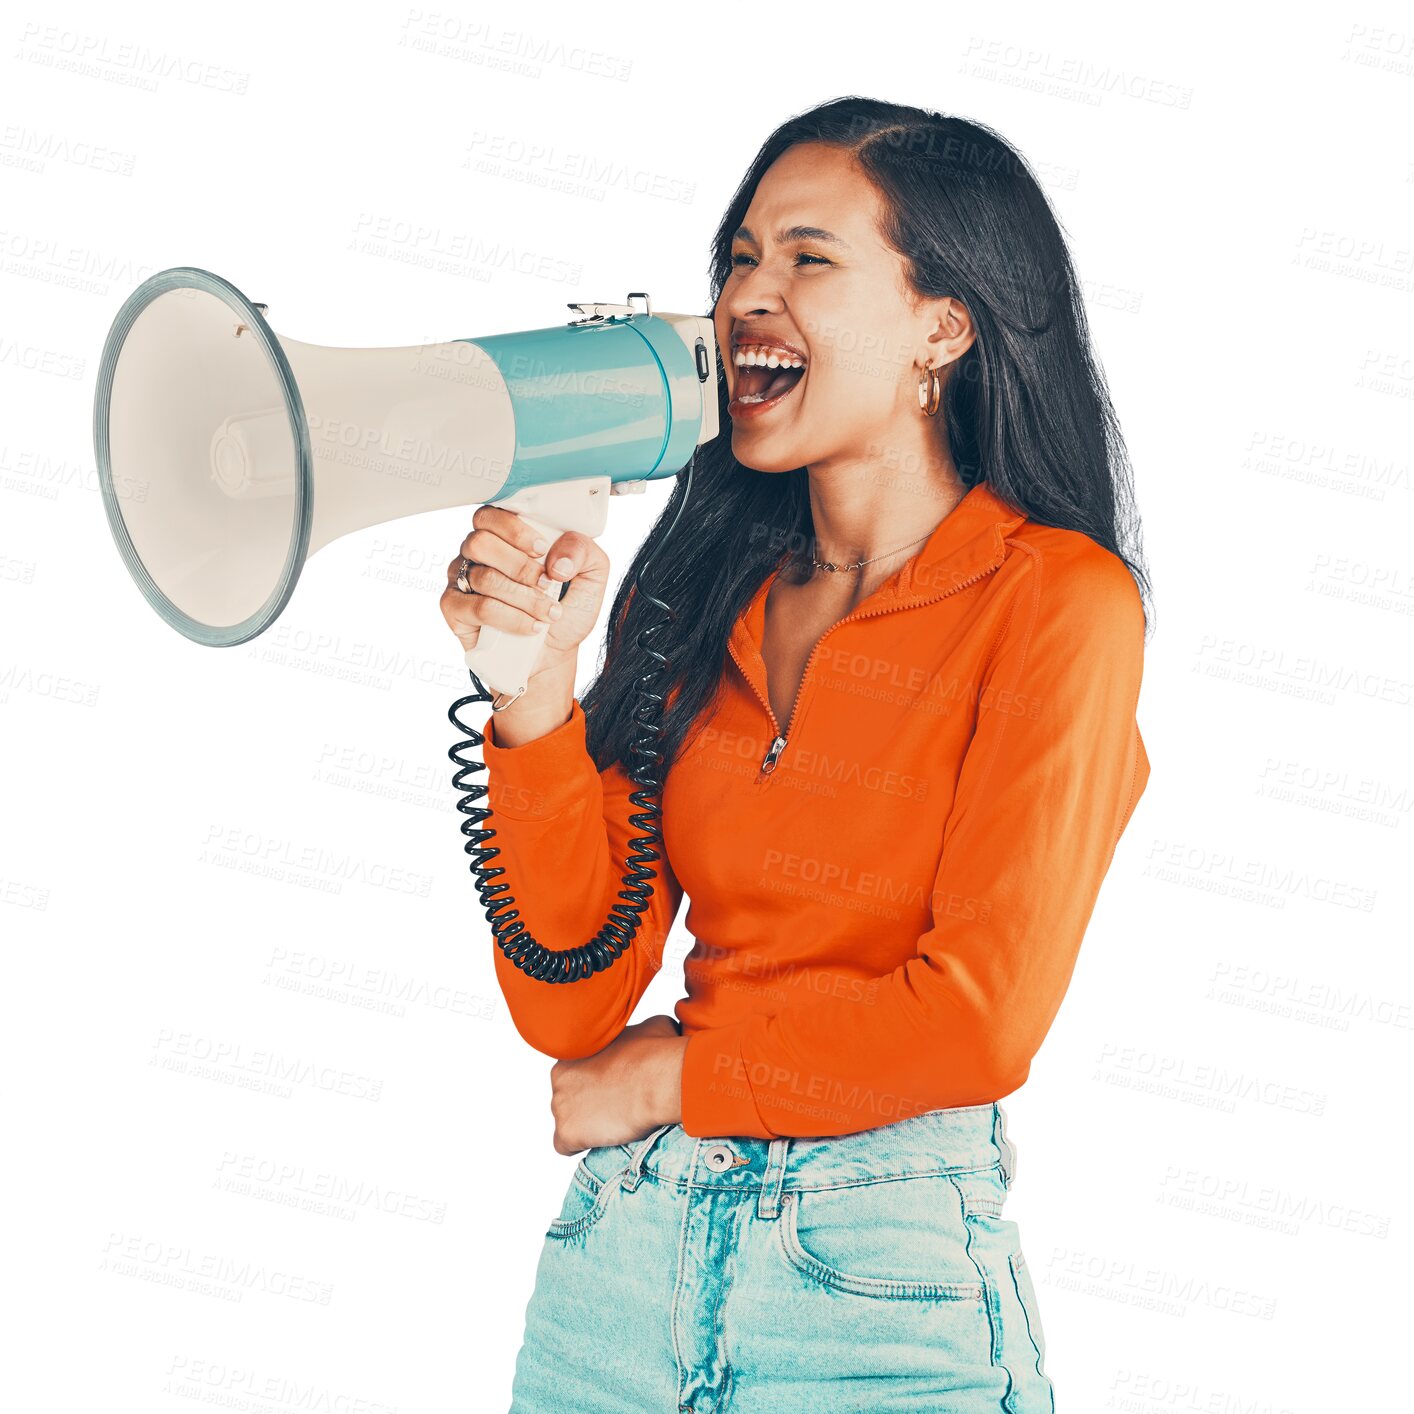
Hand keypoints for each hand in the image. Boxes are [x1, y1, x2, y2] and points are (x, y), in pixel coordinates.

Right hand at [439, 502, 610, 681]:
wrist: (554, 653)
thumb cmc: (566, 608)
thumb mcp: (590, 575)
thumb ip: (583, 550)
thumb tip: (556, 559)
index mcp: (503, 535)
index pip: (491, 514)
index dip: (515, 529)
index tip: (542, 549)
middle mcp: (477, 553)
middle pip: (481, 542)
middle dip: (520, 566)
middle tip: (547, 584)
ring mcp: (462, 579)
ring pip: (484, 578)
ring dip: (524, 598)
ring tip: (549, 613)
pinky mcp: (455, 608)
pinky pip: (479, 607)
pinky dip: (511, 618)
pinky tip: (532, 627)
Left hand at [548, 1013, 686, 1154]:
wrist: (659, 1081)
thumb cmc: (656, 1052)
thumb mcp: (649, 1027)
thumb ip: (637, 1032)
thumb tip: (650, 1035)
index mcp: (573, 1051)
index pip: (576, 1071)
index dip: (596, 1081)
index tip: (614, 1086)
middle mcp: (559, 1077)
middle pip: (568, 1096)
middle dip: (588, 1102)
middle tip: (616, 1104)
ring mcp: (560, 1106)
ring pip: (567, 1120)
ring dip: (586, 1124)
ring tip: (613, 1122)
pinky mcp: (566, 1132)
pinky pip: (564, 1145)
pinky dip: (579, 1145)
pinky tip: (601, 1139)